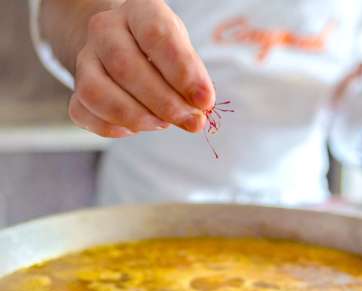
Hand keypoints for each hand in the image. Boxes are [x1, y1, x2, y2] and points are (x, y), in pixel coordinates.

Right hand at [64, 0, 214, 136]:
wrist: (127, 44)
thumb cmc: (162, 49)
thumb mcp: (183, 51)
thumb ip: (191, 80)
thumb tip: (195, 116)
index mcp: (138, 11)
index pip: (156, 36)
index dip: (183, 72)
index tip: (205, 101)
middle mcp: (105, 29)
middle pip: (125, 66)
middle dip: (164, 102)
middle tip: (191, 120)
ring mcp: (85, 58)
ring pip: (96, 91)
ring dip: (135, 117)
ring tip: (163, 124)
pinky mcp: (76, 87)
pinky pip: (81, 111)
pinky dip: (109, 127)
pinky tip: (134, 129)